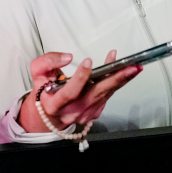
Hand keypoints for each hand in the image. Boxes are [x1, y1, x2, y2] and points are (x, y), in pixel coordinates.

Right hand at [18, 51, 141, 132]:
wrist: (49, 115)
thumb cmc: (44, 91)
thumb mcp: (37, 72)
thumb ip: (48, 61)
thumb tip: (68, 56)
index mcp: (56, 104)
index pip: (70, 92)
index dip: (80, 77)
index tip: (88, 61)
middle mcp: (73, 111)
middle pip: (96, 94)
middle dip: (115, 79)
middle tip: (130, 68)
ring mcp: (87, 113)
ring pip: (106, 93)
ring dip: (121, 79)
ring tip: (134, 66)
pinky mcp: (96, 111)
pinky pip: (108, 94)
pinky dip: (116, 81)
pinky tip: (123, 70)